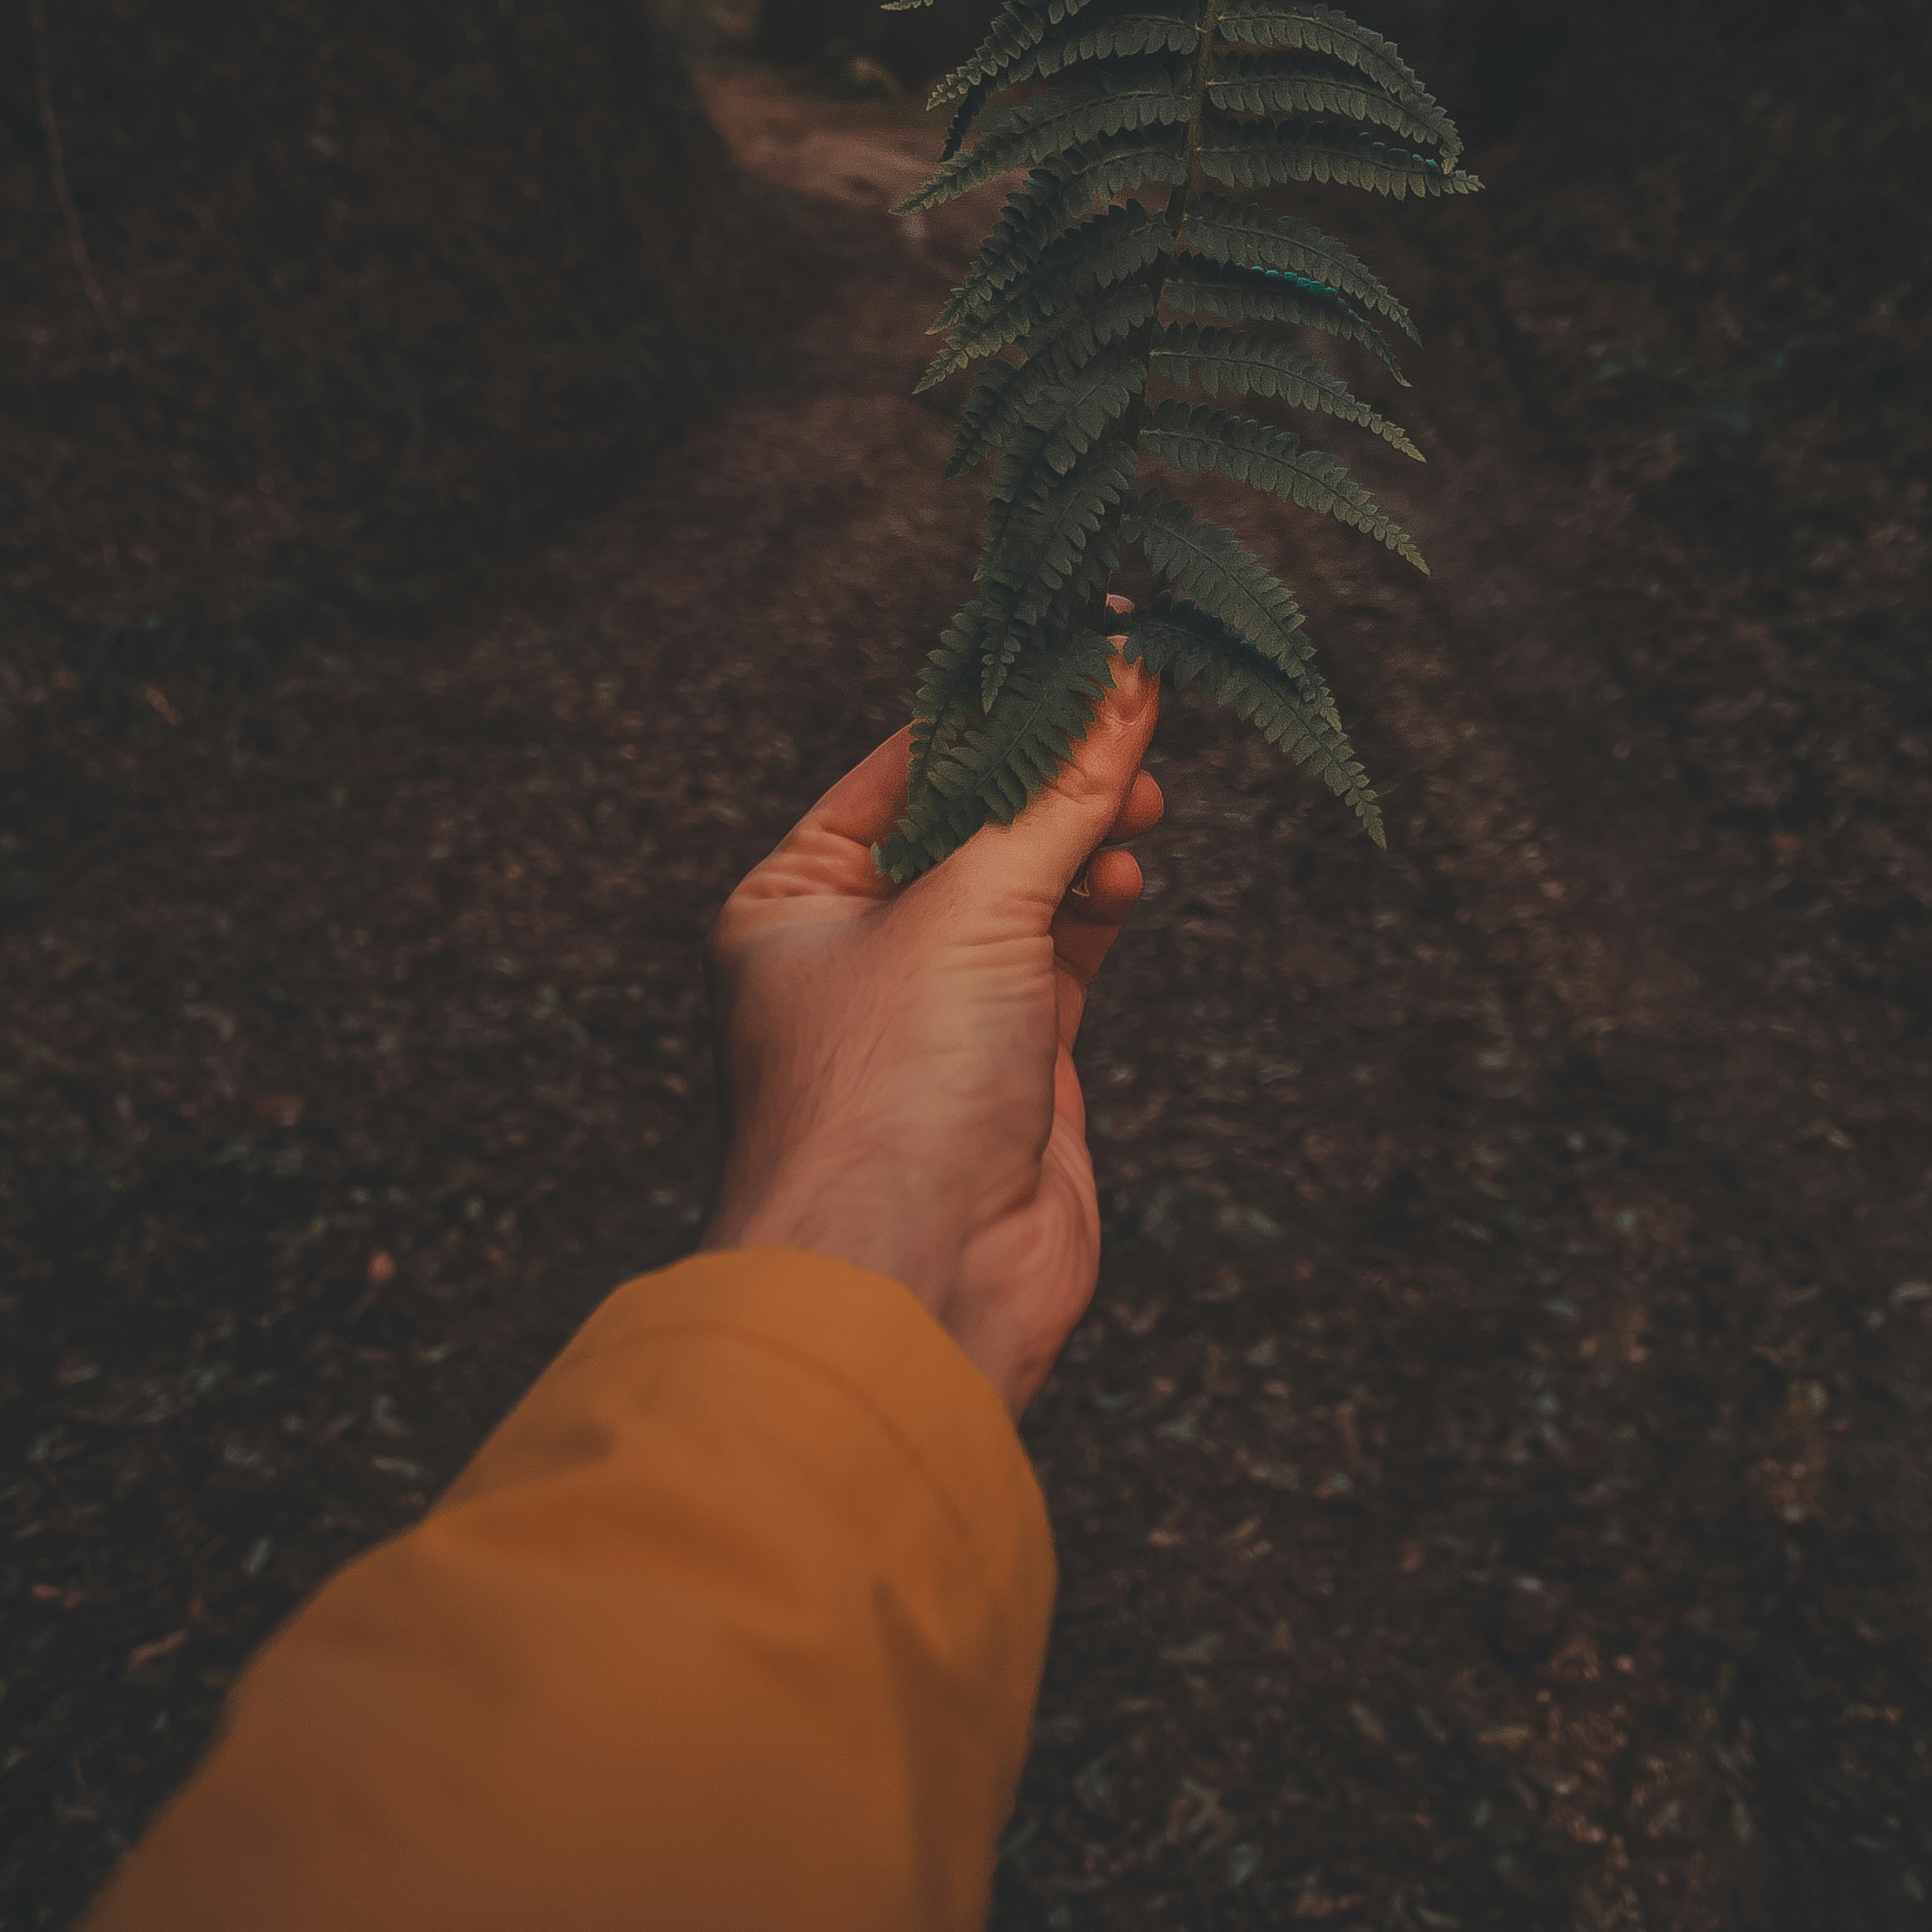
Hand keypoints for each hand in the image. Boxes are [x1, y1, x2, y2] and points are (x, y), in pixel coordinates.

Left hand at [699, 630, 1165, 1417]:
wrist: (913, 1286)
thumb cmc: (890, 1093)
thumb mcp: (972, 906)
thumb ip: (1059, 790)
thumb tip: (1121, 674)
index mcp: (790, 900)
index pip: (904, 767)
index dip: (996, 708)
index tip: (1083, 644)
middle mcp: (855, 951)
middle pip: (972, 822)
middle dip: (1053, 773)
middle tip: (1134, 713)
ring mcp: (936, 1012)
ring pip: (1026, 885)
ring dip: (1084, 836)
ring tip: (1140, 801)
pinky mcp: (1012, 1064)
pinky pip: (1062, 952)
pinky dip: (1099, 905)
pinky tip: (1127, 873)